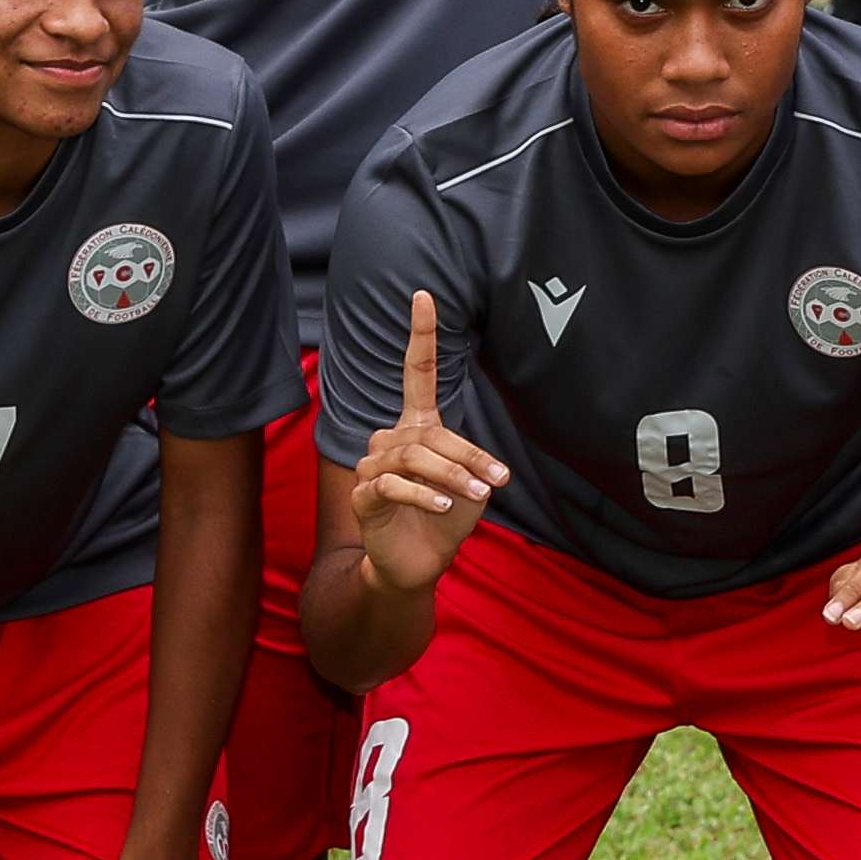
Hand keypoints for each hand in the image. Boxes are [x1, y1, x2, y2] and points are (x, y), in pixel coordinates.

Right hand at [345, 291, 508, 597]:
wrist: (417, 563)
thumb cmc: (445, 518)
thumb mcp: (468, 486)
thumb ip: (469, 464)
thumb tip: (480, 469)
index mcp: (416, 426)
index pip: (416, 374)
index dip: (420, 336)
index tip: (424, 296)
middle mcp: (389, 438)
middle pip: (430, 434)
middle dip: (468, 457)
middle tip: (497, 481)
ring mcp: (372, 466)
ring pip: (414, 457)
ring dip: (451, 477)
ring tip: (477, 497)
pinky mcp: (363, 495)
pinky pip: (394, 485)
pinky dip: (424, 496)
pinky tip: (444, 509)